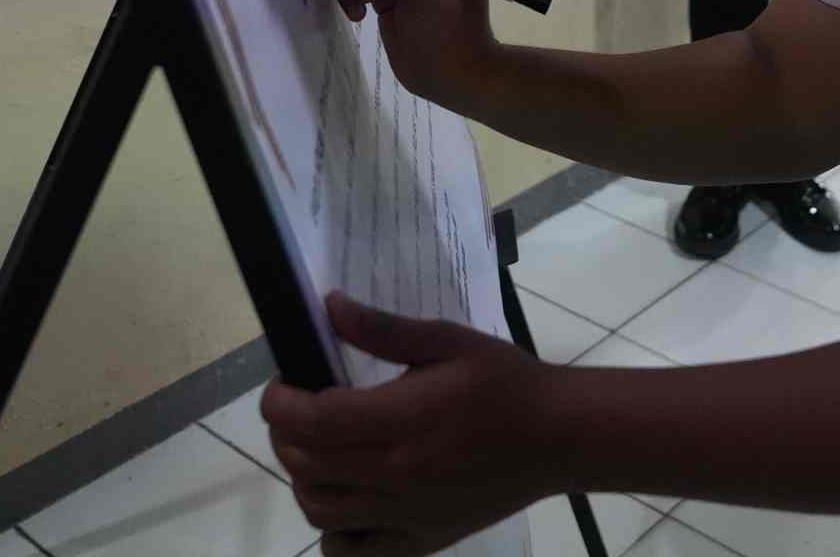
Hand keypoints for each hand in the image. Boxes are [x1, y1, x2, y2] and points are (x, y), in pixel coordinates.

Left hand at [262, 293, 555, 555]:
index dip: (280, 402)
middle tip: (295, 405)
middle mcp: (398, 474)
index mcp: (405, 419)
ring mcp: (408, 515)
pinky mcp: (422, 540)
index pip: (315, 420)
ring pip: (320, 509)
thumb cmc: (505, 381)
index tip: (281, 381)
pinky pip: (355, 551)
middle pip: (307, 464)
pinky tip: (342, 498)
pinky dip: (331, 531)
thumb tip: (329, 307)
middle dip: (284, 432)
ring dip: (301, 476)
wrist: (558, 437)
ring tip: (317, 446)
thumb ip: (384, 327)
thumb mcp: (449, 340)